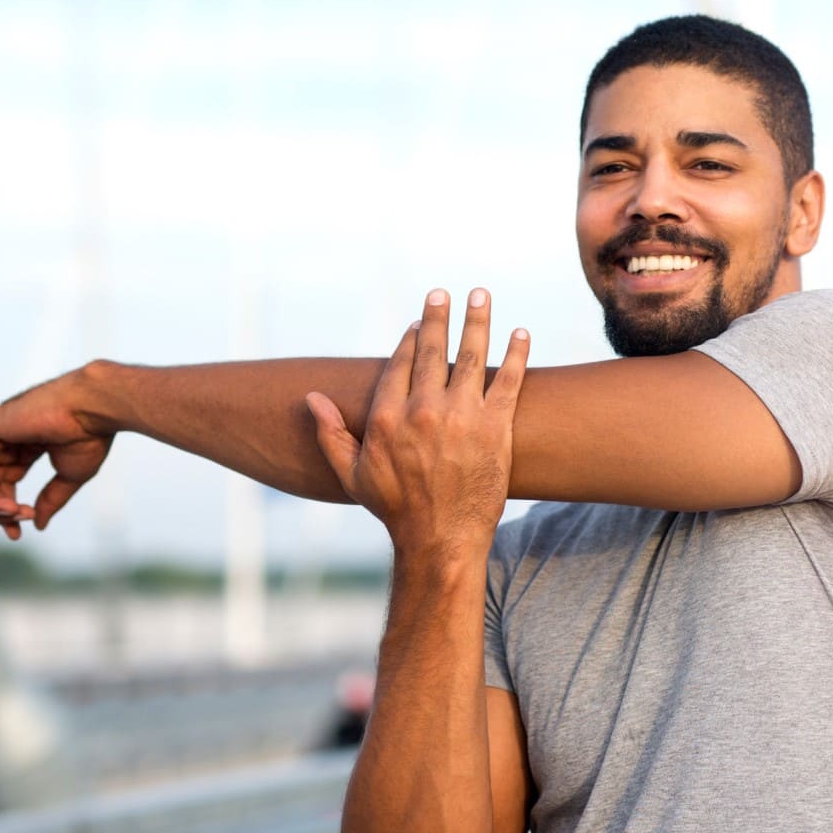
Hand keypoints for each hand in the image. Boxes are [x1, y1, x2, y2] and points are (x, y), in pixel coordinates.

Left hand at [0, 366, 116, 538]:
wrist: (91, 411)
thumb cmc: (88, 437)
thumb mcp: (70, 477)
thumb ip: (51, 500)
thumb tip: (39, 524)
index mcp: (25, 448)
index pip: (5, 485)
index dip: (7, 512)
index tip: (17, 534)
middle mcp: (5, 442)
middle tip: (16, 524)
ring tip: (10, 513)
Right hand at [305, 288, 529, 556]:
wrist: (440, 539)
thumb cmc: (395, 510)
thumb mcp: (352, 474)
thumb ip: (330, 433)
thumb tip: (311, 398)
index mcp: (387, 417)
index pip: (401, 363)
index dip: (411, 338)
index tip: (418, 321)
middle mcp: (423, 410)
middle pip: (434, 350)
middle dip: (440, 316)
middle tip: (445, 293)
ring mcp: (461, 416)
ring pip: (471, 356)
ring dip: (477, 321)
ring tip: (481, 295)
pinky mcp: (494, 428)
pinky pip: (508, 382)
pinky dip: (516, 355)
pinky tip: (521, 334)